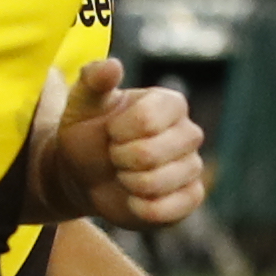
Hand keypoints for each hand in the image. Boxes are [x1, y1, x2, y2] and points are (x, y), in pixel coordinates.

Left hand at [47, 60, 208, 229]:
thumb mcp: (83, 103)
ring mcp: (192, 167)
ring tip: (123, 175)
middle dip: (120, 159)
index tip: (110, 132)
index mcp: (169, 103)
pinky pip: (167, 210)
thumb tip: (113, 66)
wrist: (85, 175)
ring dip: (127, 183)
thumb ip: (94, 79)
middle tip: (114, 156)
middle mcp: (189, 133)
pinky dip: (140, 208)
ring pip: (157, 183)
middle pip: (151, 154)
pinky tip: (133, 198)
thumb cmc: (87, 132)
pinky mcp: (190, 199)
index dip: (118, 132)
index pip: (147, 120)